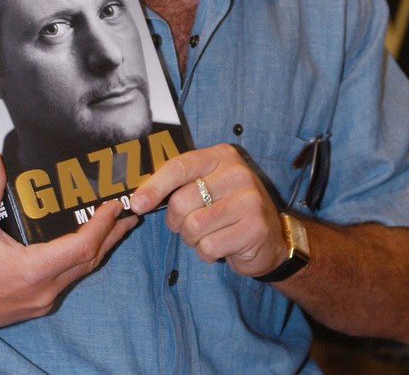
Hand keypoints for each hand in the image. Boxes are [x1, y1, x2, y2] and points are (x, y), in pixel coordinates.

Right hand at [0, 146, 137, 338]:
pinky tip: (84, 246)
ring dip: (100, 248)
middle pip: (90, 261)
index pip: (82, 247)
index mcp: (32, 271)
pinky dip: (81, 260)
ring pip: (81, 273)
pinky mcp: (33, 305)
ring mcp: (39, 301)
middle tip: (130, 213)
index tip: (116, 205)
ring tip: (116, 226)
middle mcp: (42, 290)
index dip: (103, 225)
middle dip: (112, 235)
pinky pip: (68, 280)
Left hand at [130, 143, 286, 277]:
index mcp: (221, 156)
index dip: (154, 186)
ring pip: (192, 227)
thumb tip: (139, 198)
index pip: (179, 167)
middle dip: (176, 221)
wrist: (271, 238)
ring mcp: (248, 201)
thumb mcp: (208, 185)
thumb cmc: (228, 208)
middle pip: (180, 201)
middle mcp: (237, 173)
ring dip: (193, 239)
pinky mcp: (254, 229)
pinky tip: (223, 245)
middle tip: (189, 224)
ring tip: (210, 234)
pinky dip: (207, 253)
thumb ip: (180, 184)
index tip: (137, 203)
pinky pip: (209, 247)